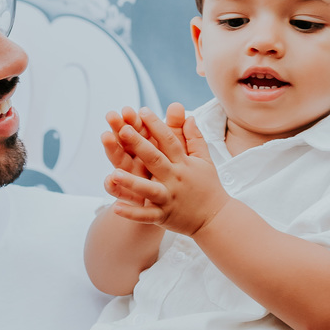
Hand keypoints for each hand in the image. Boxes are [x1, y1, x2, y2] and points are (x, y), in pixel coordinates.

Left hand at [104, 106, 228, 235]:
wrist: (216, 218)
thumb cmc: (208, 187)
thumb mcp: (205, 160)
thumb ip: (194, 138)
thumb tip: (189, 117)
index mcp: (183, 163)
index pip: (168, 140)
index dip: (155, 125)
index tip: (142, 110)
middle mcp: (174, 179)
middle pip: (155, 159)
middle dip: (139, 145)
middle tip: (123, 130)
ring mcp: (168, 198)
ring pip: (148, 189)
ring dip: (131, 182)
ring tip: (113, 174)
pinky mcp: (163, 216)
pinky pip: (146, 216)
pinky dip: (131, 213)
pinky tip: (115, 207)